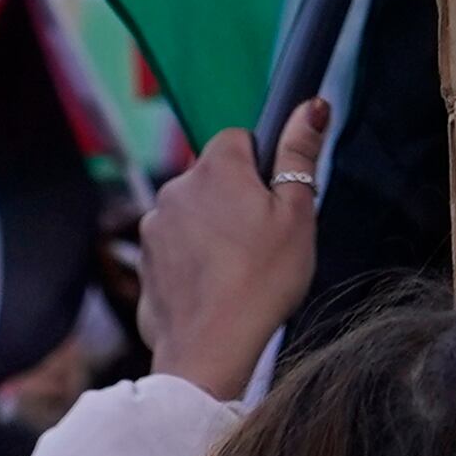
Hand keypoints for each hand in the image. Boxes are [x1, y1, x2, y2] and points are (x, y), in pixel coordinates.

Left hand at [135, 98, 329, 401]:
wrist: (210, 350)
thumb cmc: (262, 281)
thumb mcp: (297, 215)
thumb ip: (300, 154)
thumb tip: (311, 105)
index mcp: (215, 167)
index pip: (239, 139)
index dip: (261, 167)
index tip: (273, 201)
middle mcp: (175, 187)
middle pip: (213, 178)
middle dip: (235, 201)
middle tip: (262, 242)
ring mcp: (154, 226)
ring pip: (193, 215)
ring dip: (210, 232)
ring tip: (237, 272)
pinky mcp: (144, 263)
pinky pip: (174, 250)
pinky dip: (192, 263)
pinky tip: (214, 291)